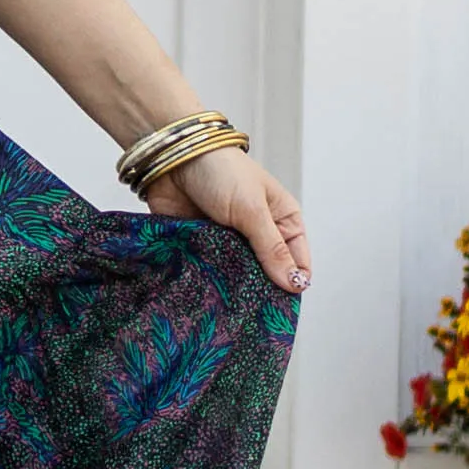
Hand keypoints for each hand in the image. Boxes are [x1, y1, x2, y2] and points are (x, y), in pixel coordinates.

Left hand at [158, 147, 309, 296]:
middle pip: (267, 273)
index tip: (283, 308)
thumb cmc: (220, 170)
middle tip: (254, 312)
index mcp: (282, 220)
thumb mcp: (252, 210)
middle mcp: (258, 233)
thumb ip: (272, 248)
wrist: (170, 157)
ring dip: (233, 287)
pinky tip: (207, 294)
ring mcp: (229, 242)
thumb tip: (296, 283)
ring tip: (230, 306)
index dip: (293, 283)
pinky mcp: (202, 247)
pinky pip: (210, 272)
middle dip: (261, 290)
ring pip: (238, 277)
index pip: (298, 261)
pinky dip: (209, 281)